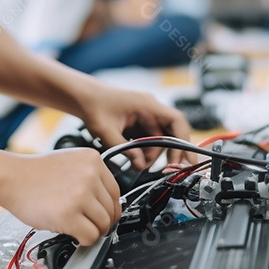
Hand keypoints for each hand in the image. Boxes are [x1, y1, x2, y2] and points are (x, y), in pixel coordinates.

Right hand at [0, 148, 120, 245]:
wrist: (11, 177)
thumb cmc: (34, 173)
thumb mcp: (70, 162)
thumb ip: (90, 177)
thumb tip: (106, 202)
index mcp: (93, 160)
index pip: (116, 191)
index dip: (110, 208)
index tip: (105, 216)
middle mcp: (90, 175)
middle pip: (111, 209)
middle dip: (102, 222)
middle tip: (90, 225)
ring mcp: (80, 195)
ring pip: (103, 224)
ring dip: (93, 231)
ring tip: (79, 228)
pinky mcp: (69, 215)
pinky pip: (90, 236)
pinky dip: (85, 240)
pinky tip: (74, 234)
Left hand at [78, 83, 193, 169]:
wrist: (83, 97)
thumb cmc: (93, 106)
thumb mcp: (106, 131)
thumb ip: (125, 149)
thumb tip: (140, 165)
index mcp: (147, 105)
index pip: (176, 121)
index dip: (183, 140)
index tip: (185, 158)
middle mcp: (150, 109)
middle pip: (171, 132)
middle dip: (170, 153)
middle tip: (168, 170)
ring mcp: (146, 116)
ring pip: (160, 139)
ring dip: (153, 154)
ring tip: (139, 165)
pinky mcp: (139, 122)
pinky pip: (150, 138)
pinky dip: (146, 151)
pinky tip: (136, 159)